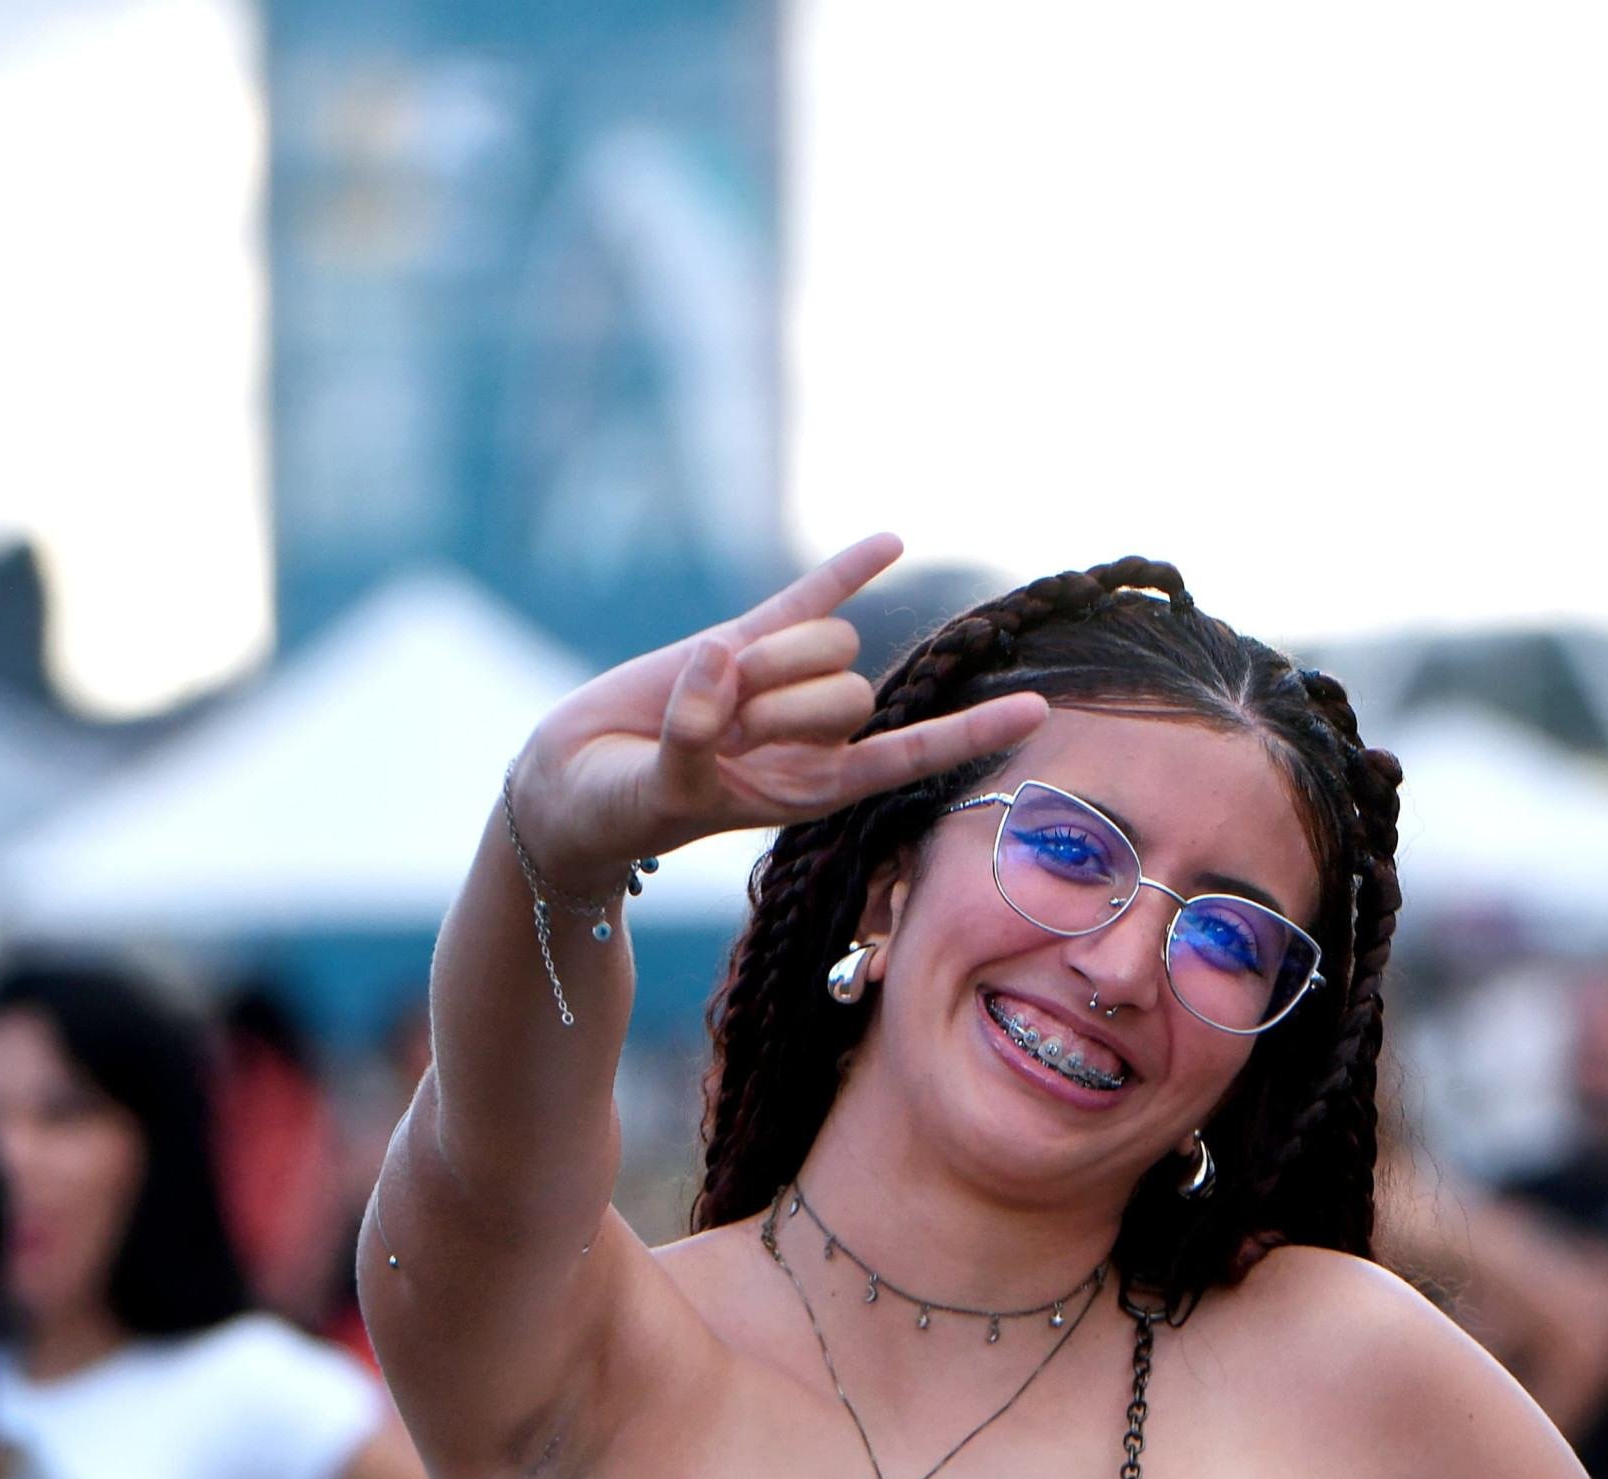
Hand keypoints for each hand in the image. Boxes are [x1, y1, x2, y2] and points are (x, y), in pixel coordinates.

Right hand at [513, 534, 1048, 876]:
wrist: (569, 782)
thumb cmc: (618, 810)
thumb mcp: (660, 789)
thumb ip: (695, 736)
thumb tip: (725, 658)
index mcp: (812, 790)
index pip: (910, 756)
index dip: (971, 734)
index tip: (1039, 712)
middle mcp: (812, 737)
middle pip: (850, 691)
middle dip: (783, 701)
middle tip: (714, 733)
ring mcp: (781, 684)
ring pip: (828, 644)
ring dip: (767, 661)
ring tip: (704, 699)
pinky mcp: (745, 641)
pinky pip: (811, 597)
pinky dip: (849, 567)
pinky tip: (891, 539)